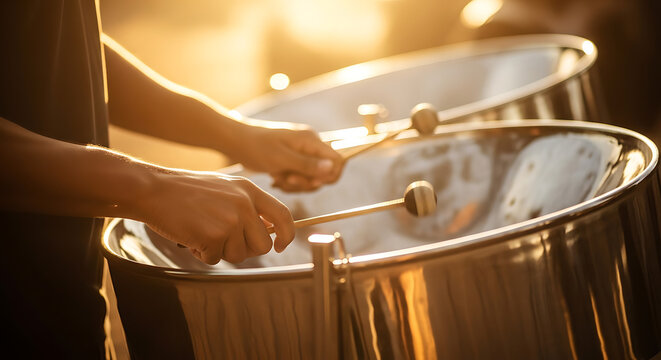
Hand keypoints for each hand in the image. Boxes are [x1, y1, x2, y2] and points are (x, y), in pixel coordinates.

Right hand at [138, 170, 294, 264]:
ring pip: (238, 255)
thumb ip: (247, 205)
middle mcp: (244, 204)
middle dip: (245, 249)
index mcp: (249, 190)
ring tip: (202, 231)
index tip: (279, 246)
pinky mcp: (214, 236)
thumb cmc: (185, 191)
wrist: (153, 189)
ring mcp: (230, 220)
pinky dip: (202, 253)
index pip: (283, 216)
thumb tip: (268, 233)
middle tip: (223, 240)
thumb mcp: (224, 188)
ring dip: (220, 251)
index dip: (287, 235)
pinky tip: (191, 235)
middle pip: (263, 245)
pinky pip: (215, 259)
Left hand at [226, 122, 343, 191]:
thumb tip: (332, 168)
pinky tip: (276, 179)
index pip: (337, 160)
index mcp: (311, 141)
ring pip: (311, 179)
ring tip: (278, 178)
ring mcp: (302, 155)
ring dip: (296, 185)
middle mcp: (310, 146)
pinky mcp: (293, 162)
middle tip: (287, 179)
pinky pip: (300, 179)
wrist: (237, 142)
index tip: (310, 182)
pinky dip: (289, 184)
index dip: (329, 176)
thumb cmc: (257, 147)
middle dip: (307, 183)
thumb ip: (307, 165)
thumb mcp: (282, 159)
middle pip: (324, 174)